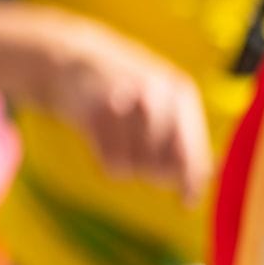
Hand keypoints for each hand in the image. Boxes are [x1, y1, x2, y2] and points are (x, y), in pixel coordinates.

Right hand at [35, 20, 211, 201]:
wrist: (70, 61)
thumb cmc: (125, 94)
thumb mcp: (164, 107)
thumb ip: (184, 146)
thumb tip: (192, 197)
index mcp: (181, 94)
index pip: (193, 153)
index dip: (191, 182)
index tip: (184, 203)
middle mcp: (156, 95)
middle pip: (166, 165)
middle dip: (156, 173)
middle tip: (142, 159)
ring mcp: (123, 102)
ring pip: (137, 166)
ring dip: (130, 165)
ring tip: (120, 142)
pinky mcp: (92, 114)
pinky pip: (111, 162)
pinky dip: (106, 161)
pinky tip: (101, 140)